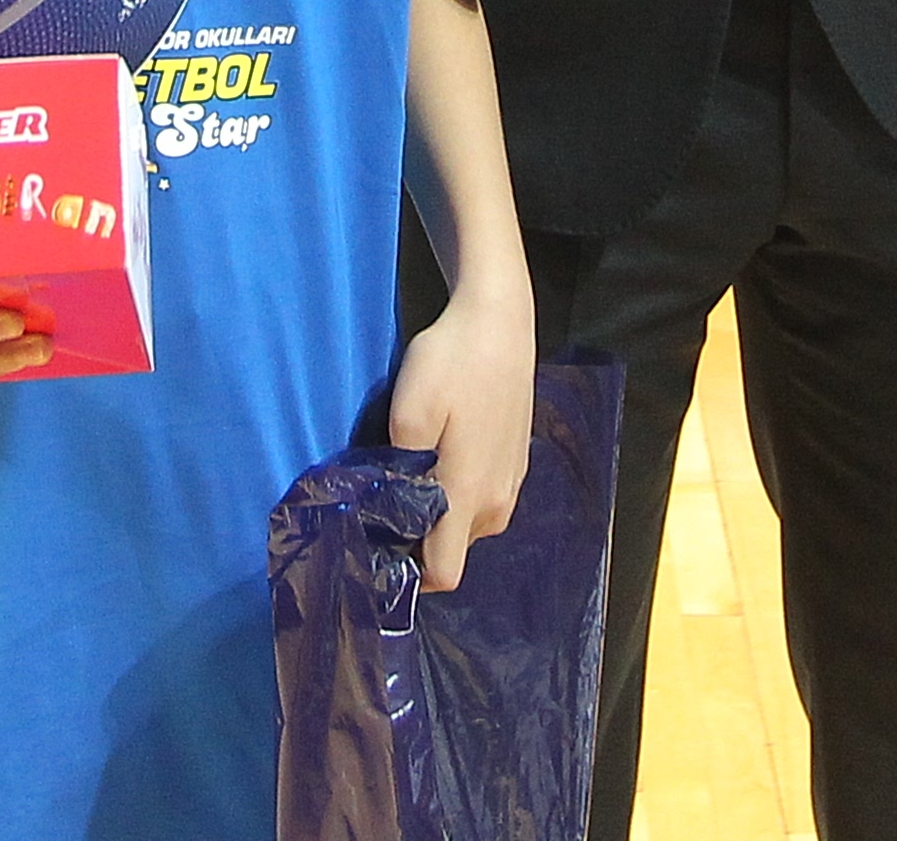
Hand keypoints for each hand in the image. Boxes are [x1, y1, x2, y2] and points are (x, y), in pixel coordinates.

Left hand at [383, 277, 532, 591]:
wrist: (500, 319)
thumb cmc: (452, 363)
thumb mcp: (408, 412)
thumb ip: (398, 473)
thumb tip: (389, 512)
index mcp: (469, 496)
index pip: (443, 575)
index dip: (409, 576)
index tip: (379, 551)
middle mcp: (497, 501)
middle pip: (453, 549)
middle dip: (419, 536)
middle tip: (385, 495)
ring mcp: (512, 481)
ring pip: (467, 522)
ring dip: (440, 510)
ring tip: (412, 466)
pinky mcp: (517, 460)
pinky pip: (482, 496)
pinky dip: (459, 488)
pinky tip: (442, 446)